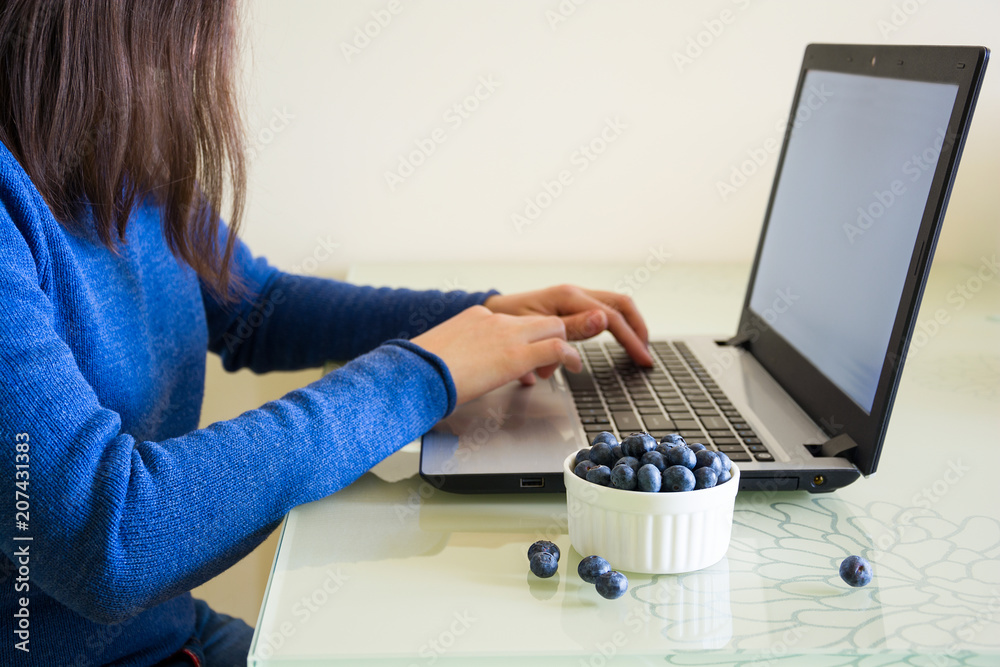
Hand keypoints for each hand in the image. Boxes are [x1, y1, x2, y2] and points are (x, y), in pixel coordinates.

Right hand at [410, 305, 582, 404]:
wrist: (415, 371)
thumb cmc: (419, 369)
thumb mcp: (440, 355)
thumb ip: (456, 358)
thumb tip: (452, 373)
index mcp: (475, 317)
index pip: (511, 322)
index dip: (523, 339)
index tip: (523, 353)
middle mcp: (494, 319)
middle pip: (539, 318)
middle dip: (552, 335)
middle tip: (553, 357)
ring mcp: (507, 334)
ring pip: (554, 326)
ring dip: (564, 344)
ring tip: (569, 363)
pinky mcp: (517, 355)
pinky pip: (556, 348)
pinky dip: (570, 357)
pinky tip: (575, 366)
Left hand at [483, 285, 652, 366]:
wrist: (489, 314)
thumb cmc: (505, 322)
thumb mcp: (537, 328)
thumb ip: (571, 327)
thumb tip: (604, 320)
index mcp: (568, 297)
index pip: (613, 317)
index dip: (631, 339)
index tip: (643, 360)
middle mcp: (574, 293)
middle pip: (621, 304)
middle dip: (638, 329)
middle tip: (647, 355)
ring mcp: (573, 297)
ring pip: (614, 306)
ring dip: (628, 327)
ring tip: (638, 349)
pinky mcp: (570, 304)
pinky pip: (600, 311)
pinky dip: (614, 326)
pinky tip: (619, 341)